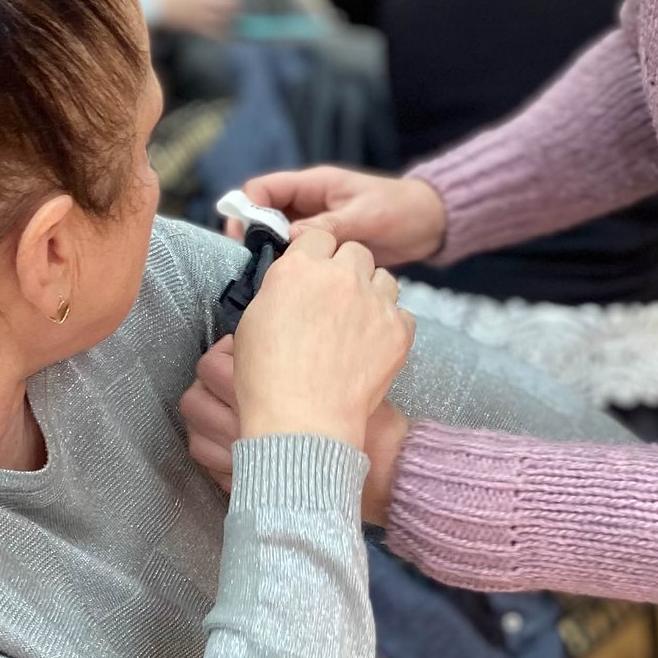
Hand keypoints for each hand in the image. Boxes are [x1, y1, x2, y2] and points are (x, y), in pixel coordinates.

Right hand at [187, 224, 414, 454]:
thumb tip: (292, 284)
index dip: (315, 255)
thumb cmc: (268, 378)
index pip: (318, 237)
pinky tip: (373, 344)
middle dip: (346, 269)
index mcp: (299, 268)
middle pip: (355, 251)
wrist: (303, 421)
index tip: (312, 273)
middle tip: (335, 299)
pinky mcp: (398, 330)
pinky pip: (403, 313)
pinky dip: (391, 324)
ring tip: (358, 320)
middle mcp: (341, 276)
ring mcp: (374, 302)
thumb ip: (278, 289)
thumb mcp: (253, 321)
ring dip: (372, 291)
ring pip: (384, 277)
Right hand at [231, 167, 446, 265]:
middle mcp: (309, 205)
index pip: (264, 189)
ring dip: (272, 256)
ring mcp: (317, 228)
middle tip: (249, 267)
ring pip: (280, 239)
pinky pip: (301, 257)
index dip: (246, 209)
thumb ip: (331, 225)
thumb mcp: (366, 216)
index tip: (242, 238)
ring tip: (267, 282)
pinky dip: (293, 269)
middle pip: (265, 217)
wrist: (430, 225)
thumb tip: (290, 237)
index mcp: (314, 185)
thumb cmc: (401, 210)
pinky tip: (292, 289)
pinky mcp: (327, 250)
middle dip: (253, 238)